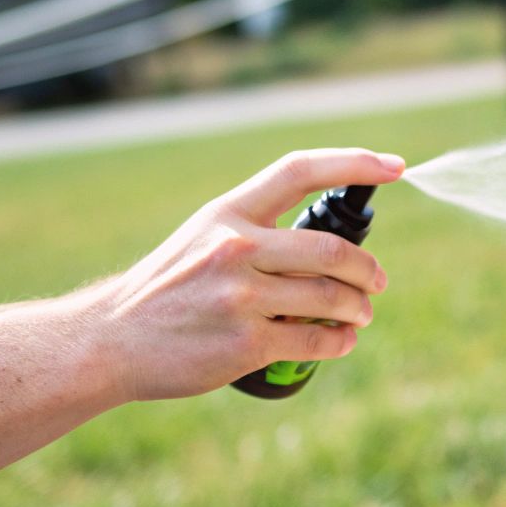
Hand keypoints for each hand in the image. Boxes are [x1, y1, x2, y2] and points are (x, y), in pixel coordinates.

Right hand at [83, 148, 402, 400]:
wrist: (110, 340)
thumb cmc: (166, 289)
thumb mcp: (202, 238)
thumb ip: (255, 231)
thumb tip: (328, 244)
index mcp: (228, 213)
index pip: (300, 170)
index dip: (353, 163)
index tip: (396, 167)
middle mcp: (236, 248)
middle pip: (332, 248)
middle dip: (366, 268)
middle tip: (376, 281)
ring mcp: (240, 297)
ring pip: (330, 297)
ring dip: (358, 308)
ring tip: (361, 313)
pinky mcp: (245, 343)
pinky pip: (313, 340)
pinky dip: (338, 341)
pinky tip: (342, 340)